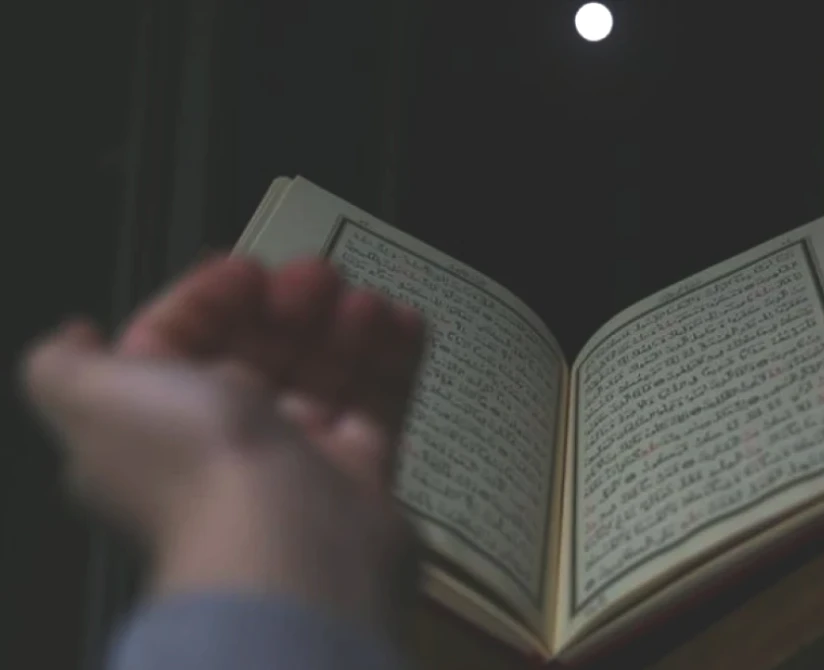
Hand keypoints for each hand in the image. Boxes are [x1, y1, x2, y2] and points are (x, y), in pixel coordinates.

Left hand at [21, 255, 424, 628]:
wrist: (289, 539)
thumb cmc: (190, 457)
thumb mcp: (88, 396)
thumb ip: (61, 362)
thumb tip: (76, 334)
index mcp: (156, 424)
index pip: (178, 343)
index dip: (207, 298)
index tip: (246, 270)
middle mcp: (224, 444)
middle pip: (259, 351)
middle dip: (287, 303)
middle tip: (318, 277)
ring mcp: (298, 459)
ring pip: (323, 372)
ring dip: (344, 324)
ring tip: (364, 300)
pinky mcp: (361, 471)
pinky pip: (379, 403)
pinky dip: (393, 357)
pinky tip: (404, 320)